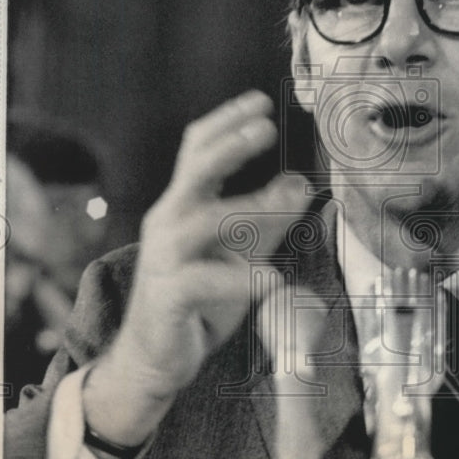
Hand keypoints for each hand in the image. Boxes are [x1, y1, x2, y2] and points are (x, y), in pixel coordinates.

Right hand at [84, 90, 310, 446]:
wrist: (156, 357)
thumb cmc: (200, 297)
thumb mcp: (241, 250)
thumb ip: (269, 219)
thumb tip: (302, 183)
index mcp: (184, 203)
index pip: (199, 148)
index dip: (226, 122)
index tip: (259, 101)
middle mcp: (169, 221)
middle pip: (195, 170)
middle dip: (230, 144)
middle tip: (266, 126)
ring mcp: (164, 258)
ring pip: (205, 220)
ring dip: (252, 207)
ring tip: (294, 198)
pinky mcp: (168, 296)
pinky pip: (204, 279)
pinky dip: (242, 278)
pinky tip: (274, 280)